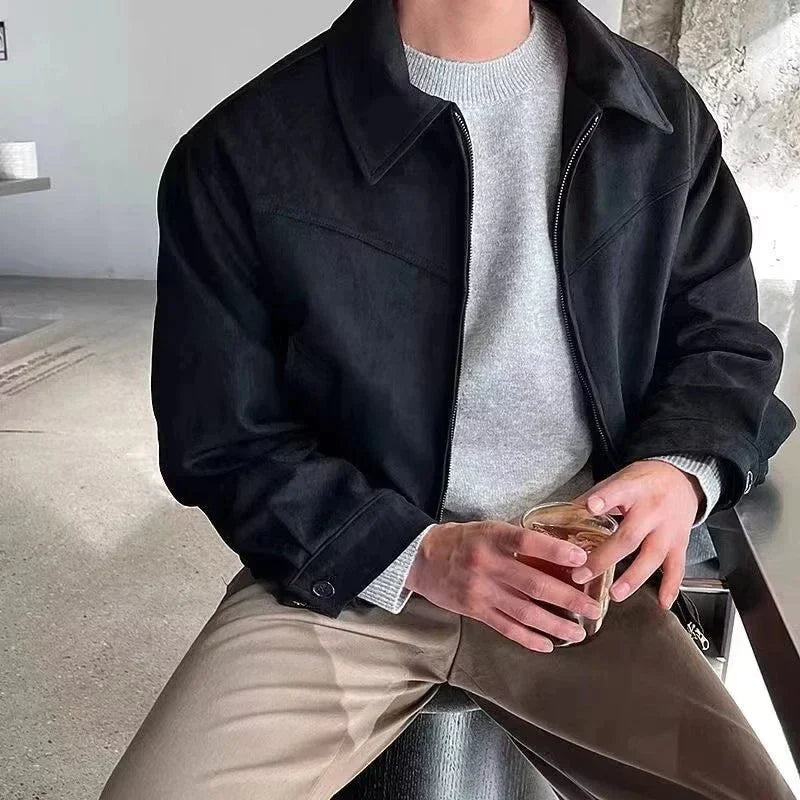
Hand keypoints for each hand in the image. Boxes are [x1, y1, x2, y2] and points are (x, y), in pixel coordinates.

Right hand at [405, 520, 602, 651]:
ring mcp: (481, 590)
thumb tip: (558, 551)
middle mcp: (487, 565)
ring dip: (555, 624)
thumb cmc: (461, 541)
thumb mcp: (487, 529)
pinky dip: (529, 639)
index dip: (555, 550)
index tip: (581, 558)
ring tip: (577, 632)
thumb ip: (516, 540)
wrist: (422, 559)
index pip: (527, 541)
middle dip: (568, 597)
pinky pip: (506, 628)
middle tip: (593, 607)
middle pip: (533, 583)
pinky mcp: (475, 610)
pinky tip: (548, 644)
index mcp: (492, 537)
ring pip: (524, 612)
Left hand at [570, 460, 702, 609]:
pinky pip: (677, 568)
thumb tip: (561, 518)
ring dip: (633, 578)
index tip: (590, 508)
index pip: (617, 492)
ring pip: (652, 556)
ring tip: (614, 594)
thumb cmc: (643, 482)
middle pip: (629, 536)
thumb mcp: (619, 480)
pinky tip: (662, 602)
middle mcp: (652, 510)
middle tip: (582, 574)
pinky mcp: (680, 543)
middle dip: (604, 558)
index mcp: (633, 489)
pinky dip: (671, 587)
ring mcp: (668, 529)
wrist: (681, 479)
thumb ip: (594, 498)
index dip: (604, 499)